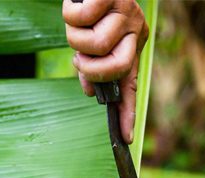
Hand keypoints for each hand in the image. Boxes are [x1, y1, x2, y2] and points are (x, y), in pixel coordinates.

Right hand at [63, 0, 148, 143]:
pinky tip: (75, 4)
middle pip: (117, 67)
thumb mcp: (91, 40)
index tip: (125, 138)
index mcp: (131, 44)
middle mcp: (134, 30)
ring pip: (93, 44)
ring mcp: (125, 13)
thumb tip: (87, 91)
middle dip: (91, 69)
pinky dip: (70, 13)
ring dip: (74, 36)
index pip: (131, 83)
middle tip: (79, 58)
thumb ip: (91, 65)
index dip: (127, 111)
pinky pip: (82, 19)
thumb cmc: (89, 7)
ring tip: (77, 22)